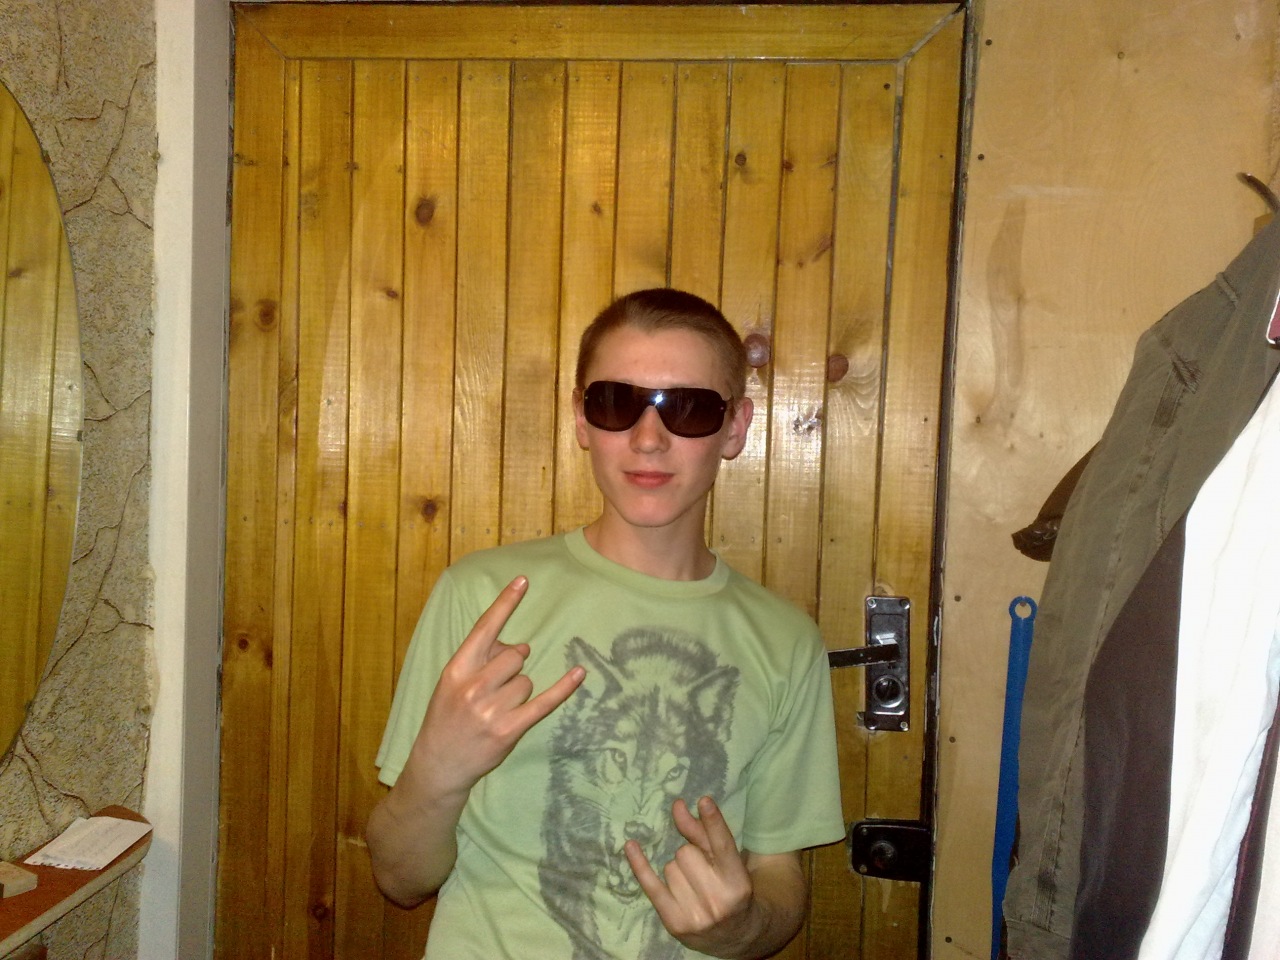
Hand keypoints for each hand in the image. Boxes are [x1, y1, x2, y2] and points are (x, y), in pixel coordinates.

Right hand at [414, 576, 584, 797]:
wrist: (438, 766)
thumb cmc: (446, 719)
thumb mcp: (451, 684)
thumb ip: (480, 660)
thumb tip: (516, 646)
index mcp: (456, 669)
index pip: (485, 628)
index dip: (505, 603)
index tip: (524, 580)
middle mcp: (473, 686)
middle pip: (515, 656)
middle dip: (513, 667)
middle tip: (496, 687)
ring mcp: (491, 709)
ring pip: (526, 681)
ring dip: (519, 692)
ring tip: (497, 710)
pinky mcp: (509, 730)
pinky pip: (543, 702)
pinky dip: (563, 687)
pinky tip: (579, 673)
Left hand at [624, 796, 758, 956]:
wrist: (734, 937)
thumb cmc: (728, 891)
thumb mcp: (725, 864)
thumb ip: (702, 834)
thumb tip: (678, 805)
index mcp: (738, 882)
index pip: (724, 846)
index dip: (714, 822)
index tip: (704, 800)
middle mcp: (718, 900)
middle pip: (687, 853)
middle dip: (691, 857)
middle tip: (702, 873)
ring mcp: (696, 914)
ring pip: (670, 867)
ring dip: (677, 871)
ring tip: (693, 888)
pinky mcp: (674, 923)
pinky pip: (651, 885)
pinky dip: (639, 864)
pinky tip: (630, 846)